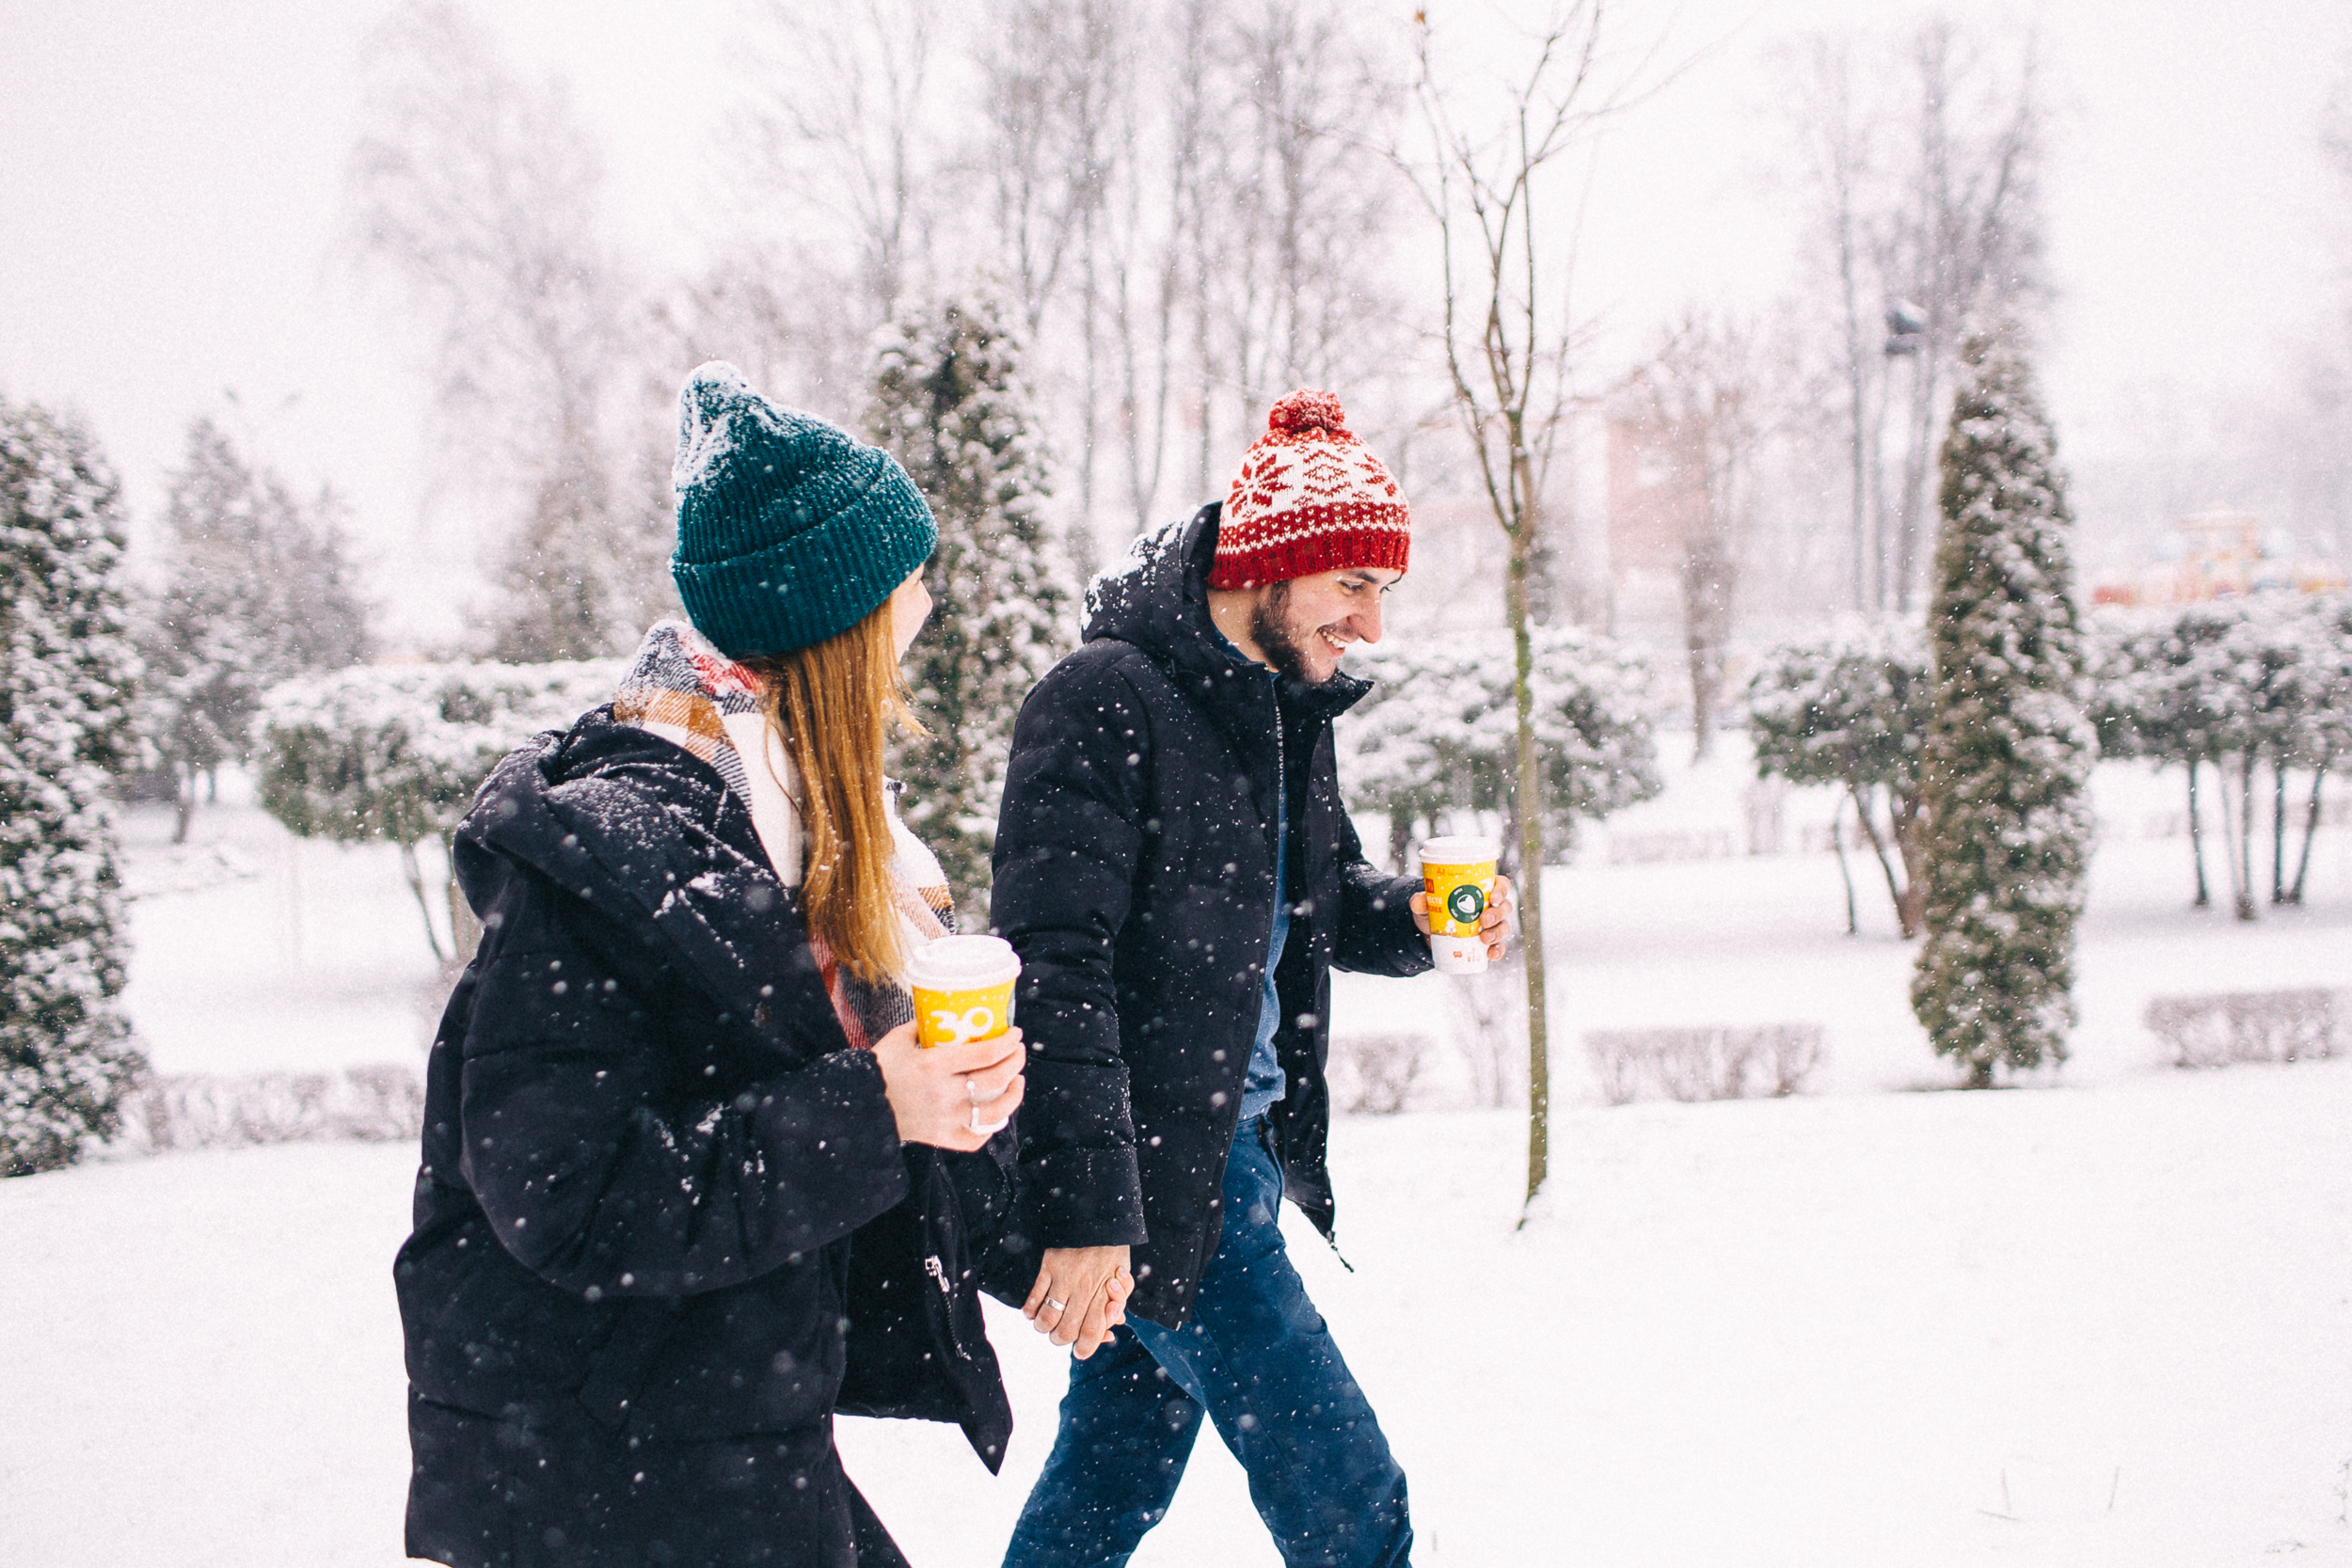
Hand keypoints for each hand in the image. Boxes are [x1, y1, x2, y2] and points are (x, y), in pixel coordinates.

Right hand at [871, 1022, 1025, 1151]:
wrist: (858, 1107)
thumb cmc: (877, 1071)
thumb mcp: (897, 1040)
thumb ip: (922, 1027)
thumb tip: (942, 1016)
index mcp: (934, 1064)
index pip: (985, 1053)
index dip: (1007, 1043)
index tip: (1015, 1034)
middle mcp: (944, 1092)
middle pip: (996, 1078)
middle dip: (1015, 1062)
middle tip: (1018, 1052)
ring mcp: (945, 1118)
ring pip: (995, 1111)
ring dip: (1013, 1095)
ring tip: (1017, 1082)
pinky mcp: (941, 1137)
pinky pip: (975, 1139)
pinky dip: (990, 1128)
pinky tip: (996, 1115)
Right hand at [1026, 1245, 1132, 1359]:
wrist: (1098, 1217)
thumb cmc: (1112, 1252)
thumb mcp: (1124, 1278)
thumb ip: (1117, 1306)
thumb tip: (1109, 1333)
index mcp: (1106, 1291)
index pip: (1093, 1331)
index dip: (1085, 1348)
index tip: (1080, 1351)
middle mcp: (1085, 1287)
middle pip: (1066, 1331)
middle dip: (1062, 1341)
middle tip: (1061, 1337)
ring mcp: (1065, 1276)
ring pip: (1047, 1318)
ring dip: (1044, 1328)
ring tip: (1047, 1325)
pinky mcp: (1049, 1265)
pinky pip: (1034, 1296)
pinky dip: (1030, 1311)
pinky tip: (1033, 1313)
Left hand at [1409, 874, 1514, 961]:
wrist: (1431, 933)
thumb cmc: (1435, 910)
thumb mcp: (1427, 904)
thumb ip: (1420, 900)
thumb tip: (1418, 902)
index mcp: (1483, 890)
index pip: (1501, 885)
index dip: (1501, 890)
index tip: (1492, 899)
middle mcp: (1492, 907)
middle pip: (1505, 907)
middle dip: (1497, 914)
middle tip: (1483, 920)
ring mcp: (1493, 926)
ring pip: (1504, 927)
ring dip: (1497, 933)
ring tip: (1484, 939)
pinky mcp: (1489, 943)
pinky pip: (1499, 947)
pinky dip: (1498, 951)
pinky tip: (1491, 955)